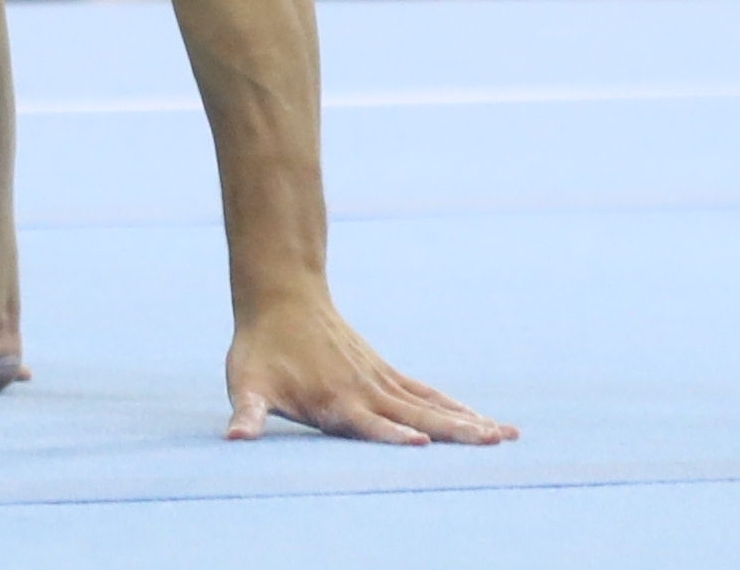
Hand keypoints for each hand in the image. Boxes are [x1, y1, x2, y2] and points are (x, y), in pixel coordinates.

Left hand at [224, 298, 513, 446]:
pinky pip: (426, 393)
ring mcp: (379, 380)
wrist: (281, 295)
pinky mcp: (384, 373)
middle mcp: (365, 391)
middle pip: (416, 416)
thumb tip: (234, 438)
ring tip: (504, 434)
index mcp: (334, 401)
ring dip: (467, 420)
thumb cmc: (260, 349)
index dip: (392, 436)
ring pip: (430, 404)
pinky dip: (454, 407)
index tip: (422, 445)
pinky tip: (479, 421)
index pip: (368, 424)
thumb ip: (246, 414)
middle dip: (454, 430)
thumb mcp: (246, 384)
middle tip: (492, 441)